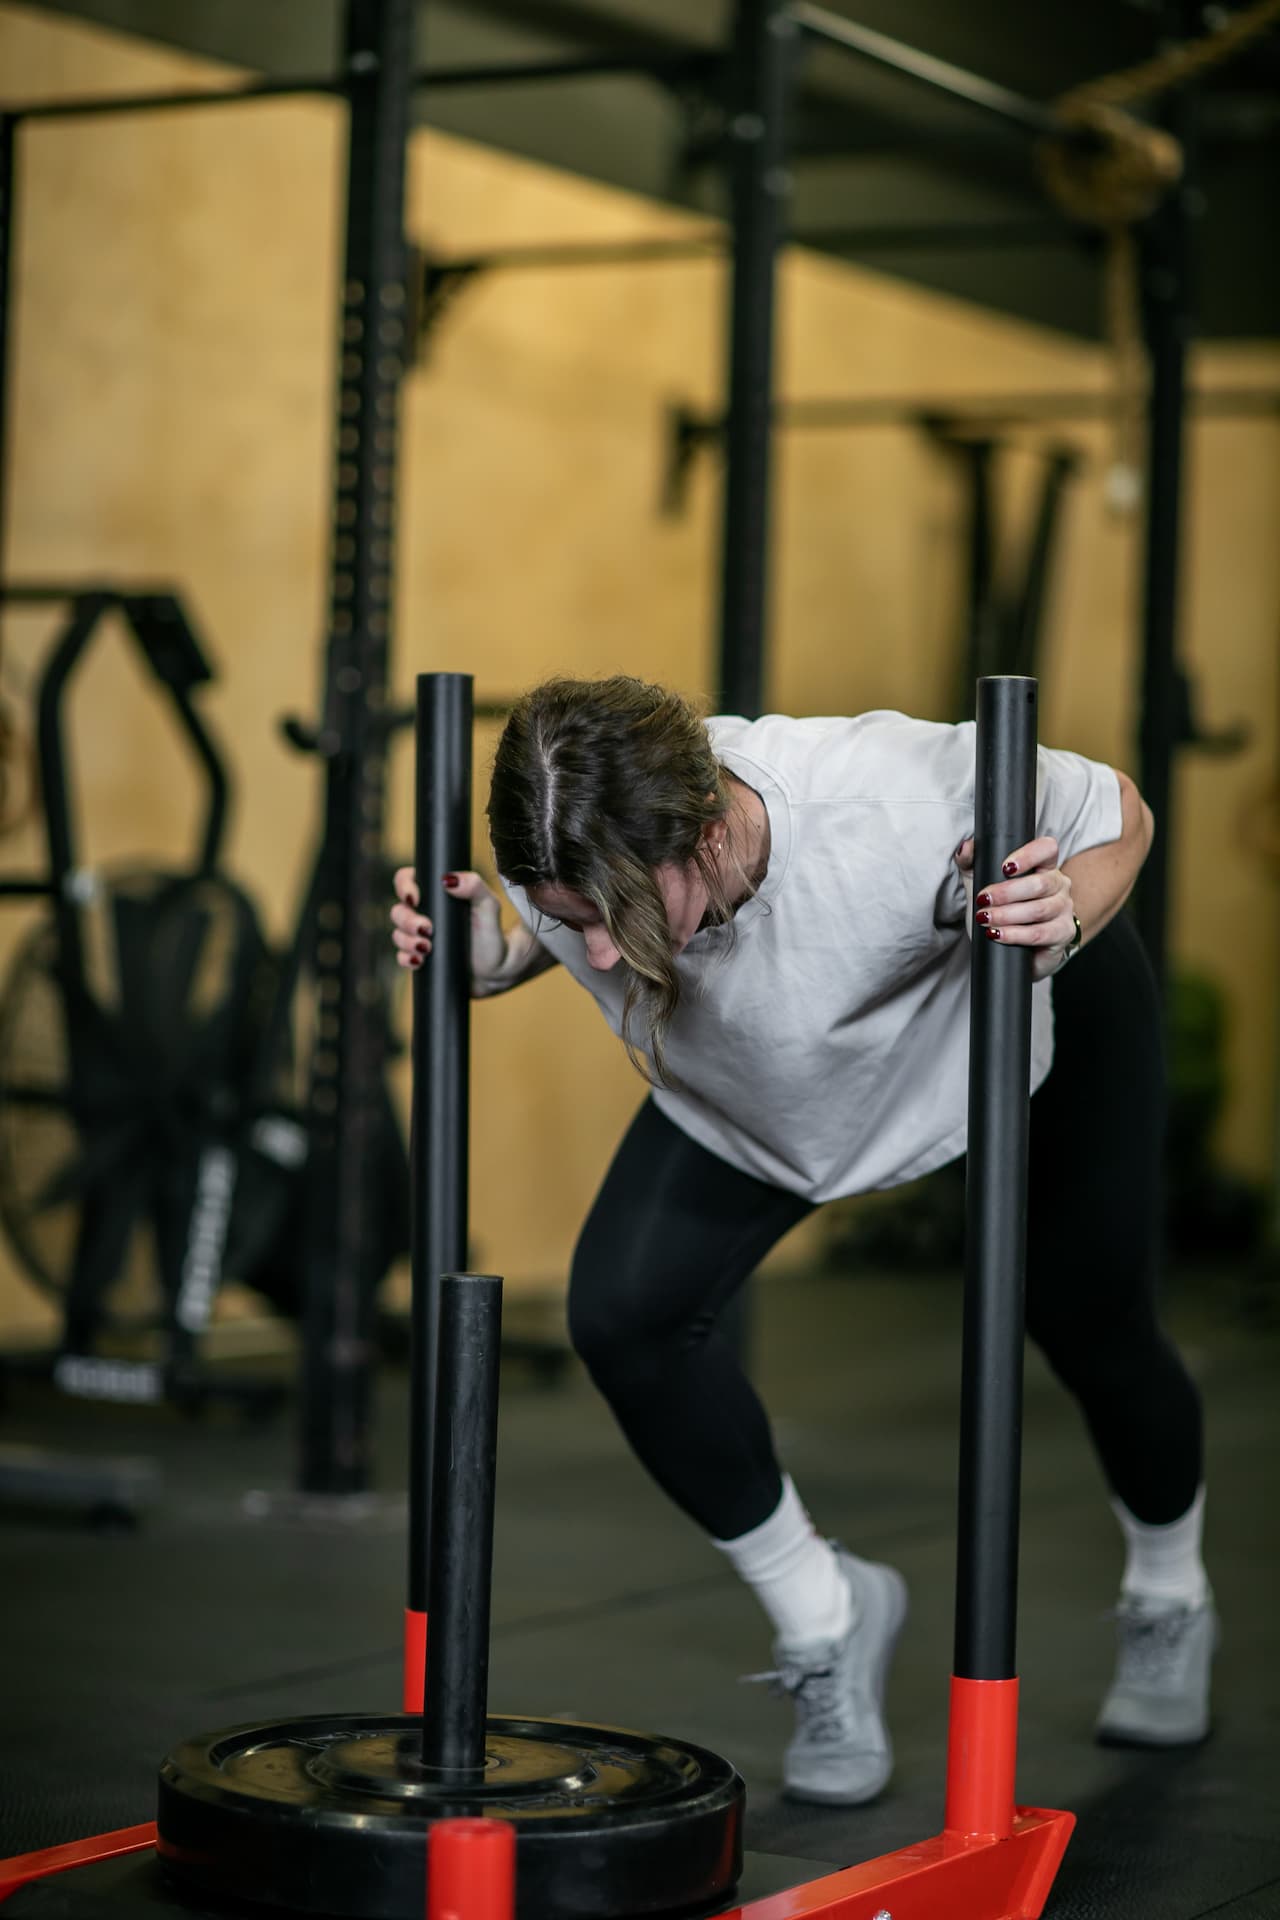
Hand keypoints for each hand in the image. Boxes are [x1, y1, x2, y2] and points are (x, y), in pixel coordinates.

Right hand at [390, 867, 508, 985]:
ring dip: (408, 941)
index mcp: (435, 895)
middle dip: (408, 920)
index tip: (415, 898)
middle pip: (398, 910)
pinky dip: (407, 959)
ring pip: (397, 934)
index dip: (404, 886)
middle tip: (427, 929)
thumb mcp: (488, 905)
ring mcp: (419, 936)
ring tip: (427, 948)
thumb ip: (475, 886)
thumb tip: (448, 880)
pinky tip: (419, 961)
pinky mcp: (419, 958)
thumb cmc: (491, 932)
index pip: (406, 880)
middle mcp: (422, 913)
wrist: (496, 968)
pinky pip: (402, 958)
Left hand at [953, 835, 1076, 981]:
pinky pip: (1040, 934)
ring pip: (1038, 910)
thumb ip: (972, 862)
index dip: (1028, 855)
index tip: (1004, 867)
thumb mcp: (983, 882)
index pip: (1047, 849)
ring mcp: (1064, 909)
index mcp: (1044, 866)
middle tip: (983, 900)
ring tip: (986, 919)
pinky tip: (998, 934)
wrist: (1016, 948)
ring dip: (1007, 915)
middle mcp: (1059, 884)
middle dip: (1006, 893)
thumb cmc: (1003, 909)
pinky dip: (1015, 935)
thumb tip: (967, 848)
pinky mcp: (1063, 933)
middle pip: (1039, 883)